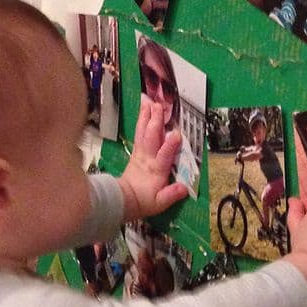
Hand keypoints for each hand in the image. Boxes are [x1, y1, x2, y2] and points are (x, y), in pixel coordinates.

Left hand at [118, 95, 188, 219]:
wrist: (122, 200)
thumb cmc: (143, 201)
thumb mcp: (159, 203)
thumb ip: (171, 194)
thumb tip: (184, 188)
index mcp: (156, 171)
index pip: (164, 156)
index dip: (170, 146)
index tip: (176, 134)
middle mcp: (148, 158)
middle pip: (152, 138)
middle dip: (156, 122)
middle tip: (159, 107)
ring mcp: (140, 153)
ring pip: (144, 132)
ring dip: (146, 117)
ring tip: (149, 103)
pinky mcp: (136, 151)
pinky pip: (139, 133)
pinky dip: (141, 121)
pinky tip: (143, 111)